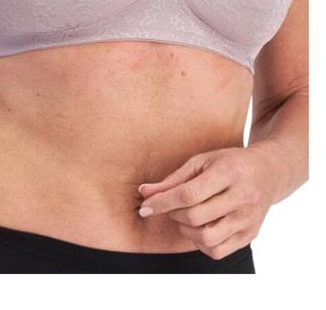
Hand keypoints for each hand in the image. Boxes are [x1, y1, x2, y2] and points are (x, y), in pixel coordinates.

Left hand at [137, 145, 281, 259]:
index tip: (145, 207)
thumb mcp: (202, 161)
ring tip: (185, 216)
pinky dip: (201, 243)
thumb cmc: (229, 163)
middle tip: (171, 206)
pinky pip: (218, 251)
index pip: (189, 194)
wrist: (268, 172)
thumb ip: (173, 179)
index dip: (163, 202)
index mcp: (228, 173)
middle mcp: (242, 198)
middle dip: (173, 214)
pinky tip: (200, 228)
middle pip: (195, 217)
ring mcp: (248, 219)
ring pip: (206, 238)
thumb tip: (145, 193)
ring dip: (186, 230)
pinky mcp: (250, 234)